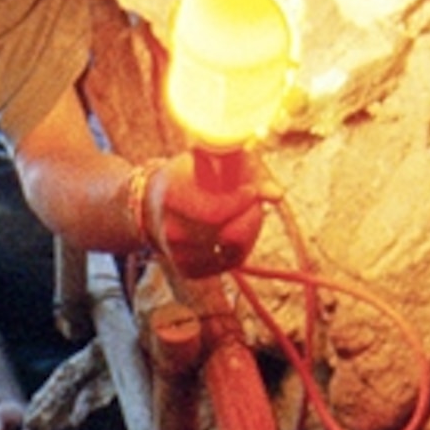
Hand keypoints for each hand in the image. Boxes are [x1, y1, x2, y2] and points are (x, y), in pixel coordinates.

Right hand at [143, 157, 263, 280]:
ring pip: (235, 251)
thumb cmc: (191, 174)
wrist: (151, 204)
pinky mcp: (188, 271)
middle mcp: (171, 232)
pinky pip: (230, 262)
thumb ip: (249, 169)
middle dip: (250, 216)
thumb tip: (277, 195)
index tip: (251, 191)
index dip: (242, 203)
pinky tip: (234, 229)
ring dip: (248, 230)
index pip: (216, 214)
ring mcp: (179, 255)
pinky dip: (240, 246)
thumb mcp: (215, 158)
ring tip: (242, 213)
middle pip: (230, 235)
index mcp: (171, 198)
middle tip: (253, 201)